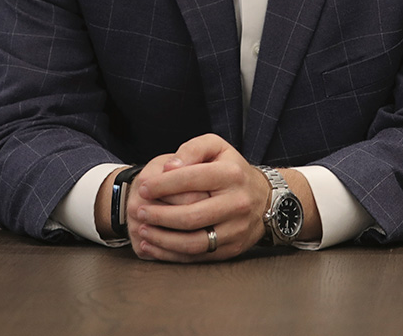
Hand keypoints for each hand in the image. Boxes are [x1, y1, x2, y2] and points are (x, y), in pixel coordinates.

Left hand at [127, 134, 269, 262]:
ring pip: (194, 241)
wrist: (263, 199)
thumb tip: (170, 167)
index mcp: (231, 174)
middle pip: (191, 215)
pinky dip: (172, 253)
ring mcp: (236, 229)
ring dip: (163, 239)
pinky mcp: (231, 248)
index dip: (164, 184)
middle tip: (139, 211)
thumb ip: (192, 149)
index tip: (144, 187)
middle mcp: (237, 203)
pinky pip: (198, 256)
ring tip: (142, 230)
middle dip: (159, 215)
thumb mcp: (217, 147)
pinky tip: (153, 245)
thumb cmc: (231, 169)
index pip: (192, 179)